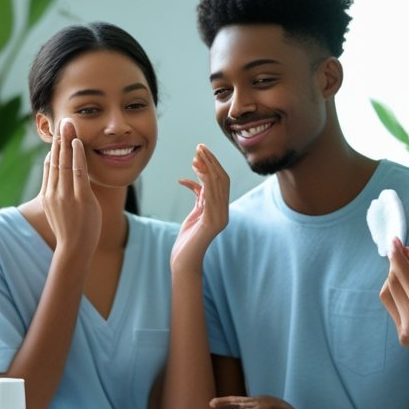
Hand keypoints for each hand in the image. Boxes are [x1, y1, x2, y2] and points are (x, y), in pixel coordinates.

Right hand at [39, 118, 100, 256]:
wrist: (73, 250)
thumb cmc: (70, 232)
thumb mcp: (57, 212)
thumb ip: (57, 194)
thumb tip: (58, 180)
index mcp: (48, 195)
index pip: (50, 167)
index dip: (54, 149)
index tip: (57, 134)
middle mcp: (54, 192)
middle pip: (56, 160)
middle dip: (59, 139)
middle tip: (62, 121)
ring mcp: (66, 195)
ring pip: (65, 162)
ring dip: (67, 141)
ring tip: (69, 124)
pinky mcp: (80, 198)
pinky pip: (78, 172)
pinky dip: (77, 156)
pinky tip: (77, 142)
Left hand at [171, 144, 229, 273]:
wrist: (184, 261)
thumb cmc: (187, 240)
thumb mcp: (193, 214)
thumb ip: (198, 198)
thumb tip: (194, 180)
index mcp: (221, 209)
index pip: (221, 181)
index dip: (213, 164)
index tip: (201, 151)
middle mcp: (223, 212)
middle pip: (222, 180)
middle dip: (211, 162)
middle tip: (199, 147)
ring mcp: (219, 218)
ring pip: (217, 186)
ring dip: (206, 168)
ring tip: (195, 156)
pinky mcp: (211, 223)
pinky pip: (210, 198)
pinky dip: (204, 183)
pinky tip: (194, 173)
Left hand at [378, 239, 408, 371]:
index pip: (404, 277)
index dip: (398, 257)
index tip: (395, 240)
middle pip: (392, 284)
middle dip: (396, 265)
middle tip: (405, 253)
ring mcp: (402, 331)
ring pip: (387, 295)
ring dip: (395, 279)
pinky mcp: (400, 335)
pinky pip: (393, 307)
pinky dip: (399, 293)